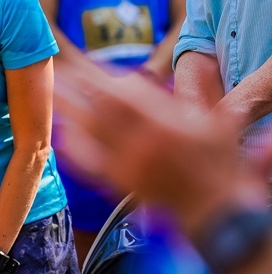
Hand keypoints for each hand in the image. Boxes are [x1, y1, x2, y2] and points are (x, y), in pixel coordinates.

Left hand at [54, 65, 266, 237]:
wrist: (214, 212)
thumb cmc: (219, 164)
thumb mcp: (218, 124)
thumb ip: (203, 92)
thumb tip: (202, 62)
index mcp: (166, 124)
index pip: (127, 94)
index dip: (106, 77)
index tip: (90, 64)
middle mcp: (141, 142)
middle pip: (101, 107)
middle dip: (79, 85)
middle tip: (59, 68)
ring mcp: (127, 163)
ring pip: (91, 131)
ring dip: (69, 109)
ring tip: (53, 91)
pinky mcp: (119, 181)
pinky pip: (89, 162)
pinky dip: (74, 145)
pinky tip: (63, 132)